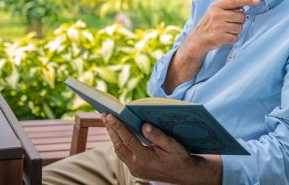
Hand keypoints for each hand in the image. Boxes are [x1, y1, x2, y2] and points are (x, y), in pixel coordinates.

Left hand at [102, 114, 221, 184]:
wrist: (184, 175)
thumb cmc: (179, 157)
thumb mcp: (172, 144)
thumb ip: (157, 135)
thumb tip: (144, 125)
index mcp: (146, 159)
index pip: (128, 140)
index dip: (118, 126)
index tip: (110, 115)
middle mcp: (137, 166)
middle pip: (118, 145)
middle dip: (110, 128)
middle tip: (103, 114)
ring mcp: (135, 169)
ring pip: (118, 150)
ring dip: (112, 135)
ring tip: (107, 121)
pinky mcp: (135, 170)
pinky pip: (122, 154)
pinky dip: (118, 142)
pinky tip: (117, 132)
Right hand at [164, 0, 260, 93]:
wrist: (197, 40)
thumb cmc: (211, 23)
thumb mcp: (218, 10)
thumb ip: (233, 3)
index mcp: (216, 6)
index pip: (235, 0)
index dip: (248, 0)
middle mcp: (216, 14)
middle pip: (241, 16)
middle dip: (239, 21)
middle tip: (228, 24)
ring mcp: (217, 26)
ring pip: (239, 28)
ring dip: (235, 31)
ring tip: (225, 31)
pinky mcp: (219, 37)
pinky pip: (235, 37)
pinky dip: (232, 39)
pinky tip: (224, 38)